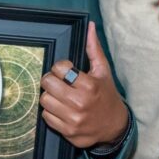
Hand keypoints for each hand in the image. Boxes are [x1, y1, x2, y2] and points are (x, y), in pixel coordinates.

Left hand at [40, 21, 128, 148]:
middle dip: (51, 80)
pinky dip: (51, 112)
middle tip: (59, 83)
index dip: (60, 68)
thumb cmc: (107, 95)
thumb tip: (90, 26)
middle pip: (47, 83)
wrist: (114, 126)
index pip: (59, 68)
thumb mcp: (103, 71)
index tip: (66, 72)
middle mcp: (80, 103)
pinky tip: (62, 110)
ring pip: (44, 100)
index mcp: (89, 85)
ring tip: (60, 96)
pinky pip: (46, 117)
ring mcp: (73, 119)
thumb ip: (94, 49)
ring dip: (50, 96)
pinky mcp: (67, 132)